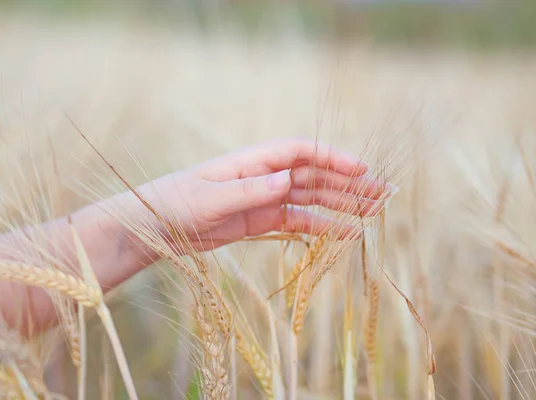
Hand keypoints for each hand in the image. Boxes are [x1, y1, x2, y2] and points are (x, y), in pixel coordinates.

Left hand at [130, 138, 391, 253]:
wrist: (153, 226)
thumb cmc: (176, 203)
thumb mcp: (210, 199)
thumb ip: (249, 191)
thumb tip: (287, 180)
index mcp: (253, 162)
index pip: (301, 153)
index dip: (332, 158)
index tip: (361, 169)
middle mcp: (263, 176)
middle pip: (314, 175)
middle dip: (348, 182)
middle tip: (382, 194)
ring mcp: (264, 198)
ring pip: (311, 198)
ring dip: (341, 203)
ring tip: (373, 212)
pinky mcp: (260, 220)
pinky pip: (297, 221)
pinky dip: (320, 226)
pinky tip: (342, 232)